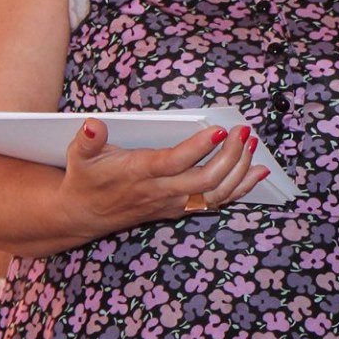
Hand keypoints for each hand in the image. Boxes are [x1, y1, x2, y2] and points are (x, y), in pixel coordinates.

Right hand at [59, 119, 267, 235]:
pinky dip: (240, 189)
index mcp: (139, 173)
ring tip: (254, 145)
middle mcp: (160, 191)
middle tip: (244, 132)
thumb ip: (88, 139)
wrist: (83, 214)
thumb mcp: (79, 155)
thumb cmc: (86, 178)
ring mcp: (172, 203)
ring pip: (215, 194)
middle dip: (230, 157)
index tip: (219, 130)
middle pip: (203, 180)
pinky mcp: (179, 209)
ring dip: (240, 172)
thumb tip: (92, 124)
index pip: (173, 162)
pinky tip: (258, 172)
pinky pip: (216, 202)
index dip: (197, 149)